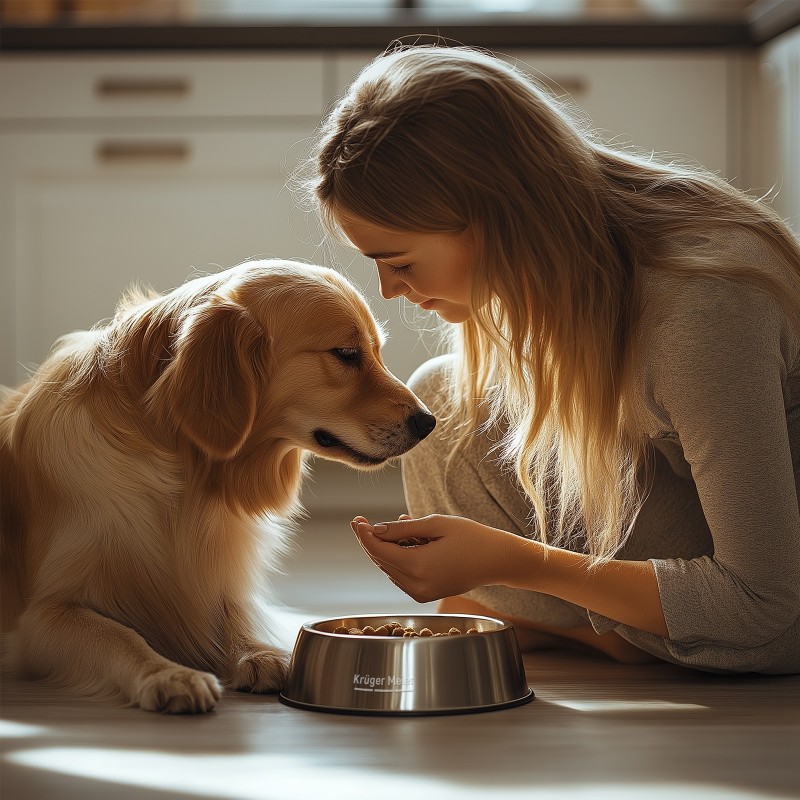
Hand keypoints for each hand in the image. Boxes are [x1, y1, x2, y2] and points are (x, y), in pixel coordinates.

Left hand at [350, 513, 530, 603]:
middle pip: (381, 560)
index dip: (364, 534)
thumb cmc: (471, 537)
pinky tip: (409, 539)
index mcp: (418, 567)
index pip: (379, 550)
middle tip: (362, 521)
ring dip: (387, 548)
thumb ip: (401, 529)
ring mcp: (420, 593)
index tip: (356, 519)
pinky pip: (401, 574)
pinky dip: (399, 557)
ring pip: (390, 568)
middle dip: (371, 540)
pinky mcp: (425, 594)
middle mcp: (416, 586)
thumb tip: (375, 530)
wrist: (498, 561)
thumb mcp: (436, 525)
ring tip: (404, 525)